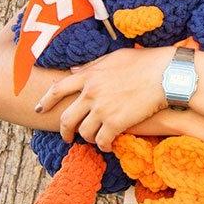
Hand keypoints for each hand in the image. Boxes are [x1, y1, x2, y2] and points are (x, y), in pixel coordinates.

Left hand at [34, 46, 171, 151]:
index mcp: (88, 75)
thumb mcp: (113, 58)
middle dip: (64, 131)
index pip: (57, 89)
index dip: (45, 101)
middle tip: (67, 137)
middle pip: (66, 118)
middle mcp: (91, 93)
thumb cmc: (144, 62)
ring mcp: (102, 109)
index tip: (39, 109)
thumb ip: (92, 66)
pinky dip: (103, 146)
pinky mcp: (115, 123)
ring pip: (83, 132)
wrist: (165, 74)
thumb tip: (73, 70)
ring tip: (94, 140)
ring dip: (87, 139)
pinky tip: (108, 146)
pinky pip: (101, 141)